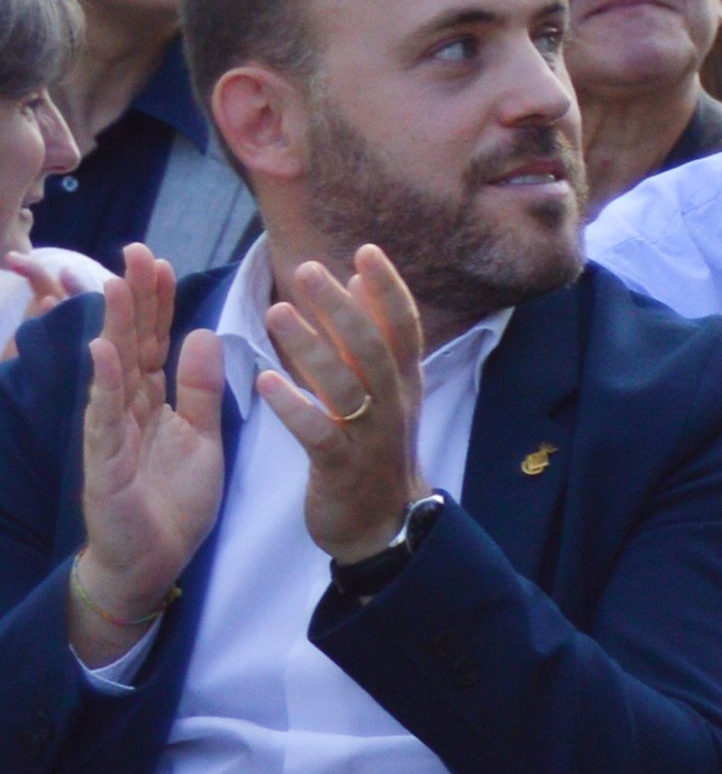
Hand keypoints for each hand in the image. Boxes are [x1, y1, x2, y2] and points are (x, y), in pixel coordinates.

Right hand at [67, 248, 221, 658]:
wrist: (152, 562)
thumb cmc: (172, 500)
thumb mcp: (201, 437)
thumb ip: (201, 389)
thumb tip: (204, 333)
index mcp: (151, 403)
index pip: (151, 343)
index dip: (155, 304)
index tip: (157, 261)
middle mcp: (125, 411)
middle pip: (128, 346)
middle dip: (132, 300)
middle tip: (135, 252)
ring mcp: (110, 435)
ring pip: (112, 373)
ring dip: (113, 328)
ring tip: (114, 286)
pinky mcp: (104, 465)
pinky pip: (104, 419)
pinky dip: (103, 385)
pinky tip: (102, 353)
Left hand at [251, 250, 435, 569]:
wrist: (381, 523)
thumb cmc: (374, 450)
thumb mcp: (384, 393)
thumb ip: (371, 341)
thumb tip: (360, 282)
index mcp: (404, 382)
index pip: (403, 326)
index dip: (388, 288)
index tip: (365, 250)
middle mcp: (394, 403)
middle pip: (372, 347)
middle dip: (341, 307)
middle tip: (307, 270)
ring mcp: (370, 436)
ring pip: (344, 385)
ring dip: (311, 347)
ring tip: (277, 312)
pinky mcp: (342, 466)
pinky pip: (318, 432)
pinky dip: (294, 405)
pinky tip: (265, 380)